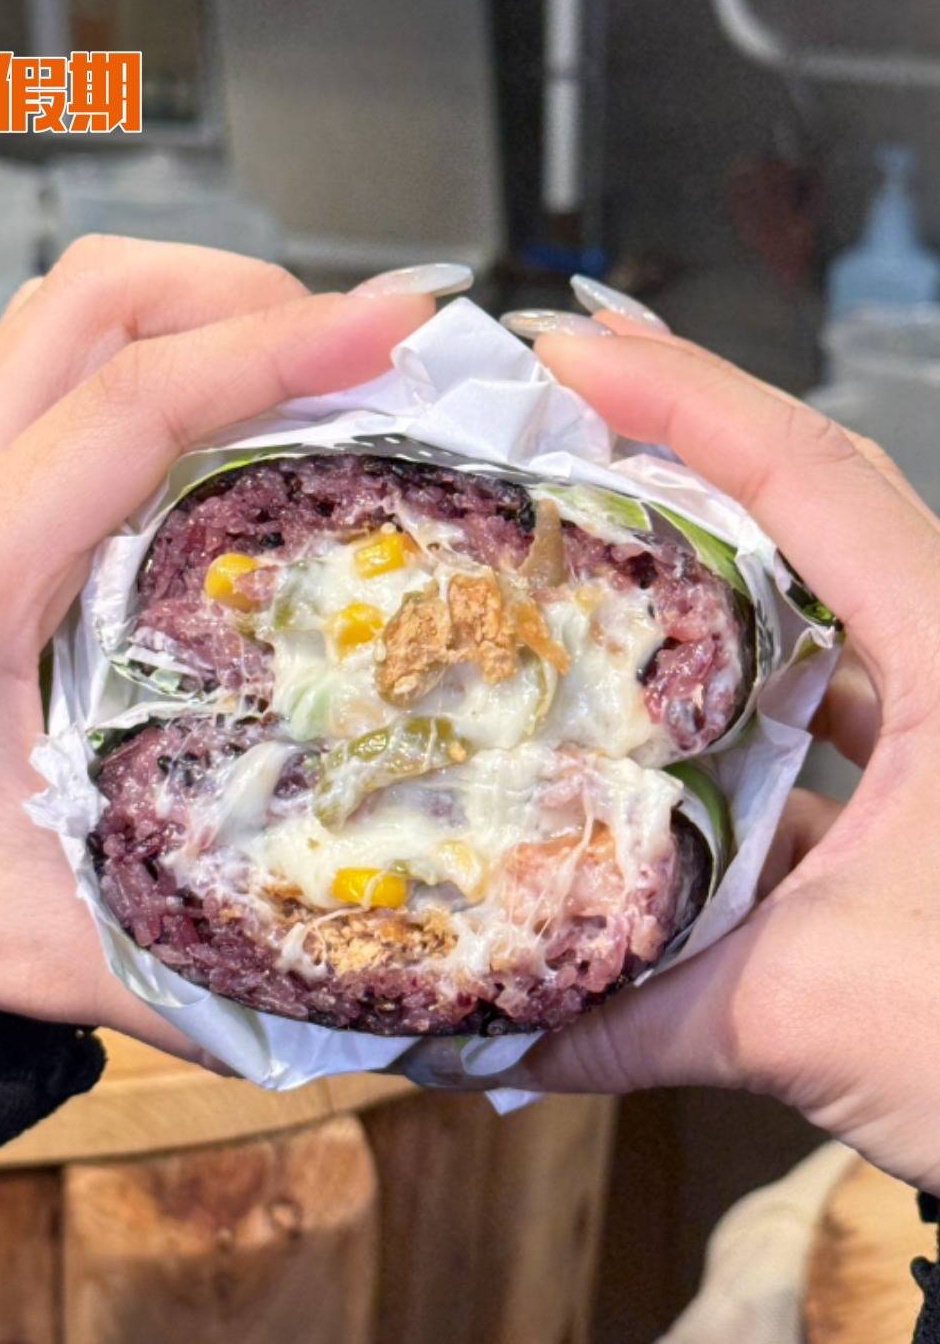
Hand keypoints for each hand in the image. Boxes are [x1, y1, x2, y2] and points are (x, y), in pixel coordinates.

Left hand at [0, 237, 431, 1064]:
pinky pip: (61, 374)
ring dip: (200, 310)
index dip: (274, 350)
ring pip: (70, 317)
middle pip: (93, 302)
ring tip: (314, 368)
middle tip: (368, 349)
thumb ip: (186, 976)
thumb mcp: (23, 945)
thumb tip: (347, 988)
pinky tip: (231, 431)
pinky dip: (164, 360)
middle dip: (248, 294)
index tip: (392, 331)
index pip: (132, 405)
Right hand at [404, 314, 939, 1193]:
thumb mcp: (821, 1014)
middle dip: (686, 441)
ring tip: (576, 544)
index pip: (815, 480)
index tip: (566, 346)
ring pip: (810, 611)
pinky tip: (647, 723)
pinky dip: (731, 705)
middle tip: (560, 397)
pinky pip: (814, 708)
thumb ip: (645, 1016)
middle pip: (811, 508)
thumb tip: (490, 1039)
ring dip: (698, 578)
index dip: (686, 395)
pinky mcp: (928, 781)